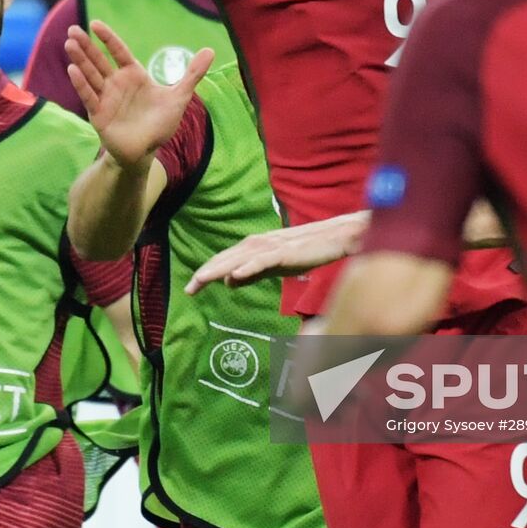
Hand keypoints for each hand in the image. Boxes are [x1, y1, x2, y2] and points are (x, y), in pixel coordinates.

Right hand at [64, 20, 212, 168]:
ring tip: (69, 43)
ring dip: (80, 60)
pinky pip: (89, 96)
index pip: (118, 51)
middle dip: (86, 45)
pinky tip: (73, 70)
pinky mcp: (99, 114)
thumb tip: (211, 50)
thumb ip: (192, 74)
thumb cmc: (160, 123)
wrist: (147, 151)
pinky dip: (81, 84)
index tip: (96, 24)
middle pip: (99, 60)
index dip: (107, 38)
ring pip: (90, 75)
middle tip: (72, 29)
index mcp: (133, 75)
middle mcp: (116, 83)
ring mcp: (105, 98)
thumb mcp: (179, 97)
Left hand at [185, 210, 370, 293]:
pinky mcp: (287, 251)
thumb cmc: (309, 252)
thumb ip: (253, 274)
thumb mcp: (276, 267)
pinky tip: (235, 275)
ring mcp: (274, 245)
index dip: (209, 271)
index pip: (227, 259)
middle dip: (207, 271)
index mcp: (258, 247)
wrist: (337, 238)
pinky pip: (264, 260)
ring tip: (201, 280)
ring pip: (241, 257)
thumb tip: (229, 282)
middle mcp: (261, 243)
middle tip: (189, 289)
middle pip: (229, 257)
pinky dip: (248, 266)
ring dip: (220, 267)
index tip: (192, 289)